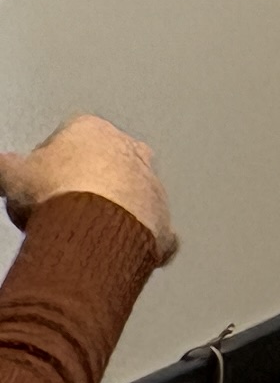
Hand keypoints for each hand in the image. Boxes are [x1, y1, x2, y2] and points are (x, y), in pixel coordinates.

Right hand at [0, 116, 171, 263]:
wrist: (94, 224)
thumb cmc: (56, 192)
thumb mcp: (13, 175)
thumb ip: (6, 167)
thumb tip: (1, 165)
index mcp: (92, 130)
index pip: (67, 138)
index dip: (47, 163)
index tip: (35, 182)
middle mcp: (130, 150)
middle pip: (105, 165)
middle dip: (85, 183)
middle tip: (59, 207)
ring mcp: (150, 183)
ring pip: (131, 194)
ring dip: (112, 210)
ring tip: (82, 231)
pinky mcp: (160, 217)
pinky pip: (148, 228)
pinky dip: (136, 240)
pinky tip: (117, 251)